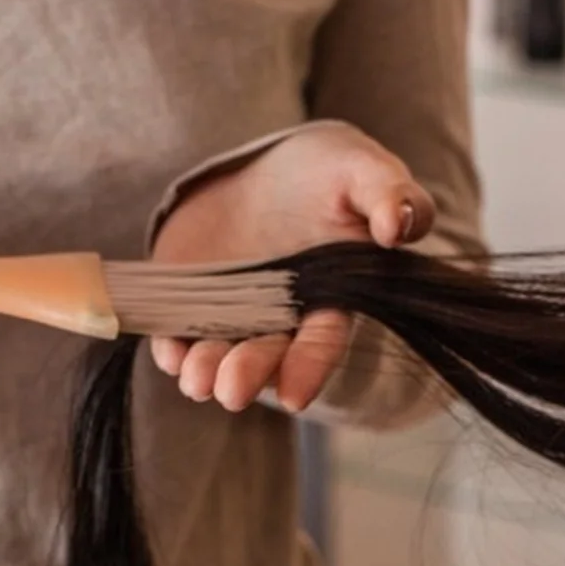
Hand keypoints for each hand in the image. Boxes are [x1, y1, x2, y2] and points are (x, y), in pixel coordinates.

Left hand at [150, 121, 433, 413]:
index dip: (308, 368)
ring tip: (196, 380)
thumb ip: (388, 196)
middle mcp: (280, 321)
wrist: (269, 168)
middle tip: (230, 390)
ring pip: (220, 354)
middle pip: (266, 355)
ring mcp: (233, 315)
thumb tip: (396, 227)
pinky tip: (167, 354)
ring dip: (205, 371)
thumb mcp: (363, 171)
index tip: (293, 397)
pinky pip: (178, 332)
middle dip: (247, 375)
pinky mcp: (191, 302)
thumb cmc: (329, 173)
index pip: (321, 342)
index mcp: (329, 301)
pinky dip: (170, 346)